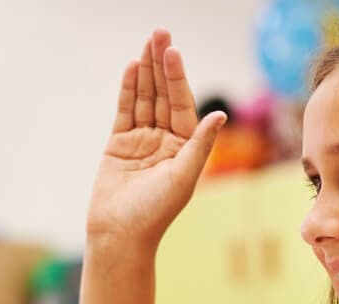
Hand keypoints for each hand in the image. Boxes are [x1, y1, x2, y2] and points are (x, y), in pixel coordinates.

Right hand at [87, 29, 226, 250]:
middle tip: (159, 33)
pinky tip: (131, 68)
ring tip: (146, 43)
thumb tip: (219, 115)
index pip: (181, 104)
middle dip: (161, 64)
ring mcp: (141, 140)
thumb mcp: (184, 177)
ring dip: (145, 71)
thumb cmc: (155, 212)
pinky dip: (128, 90)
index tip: (172, 51)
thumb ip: (199, 144)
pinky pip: (125, 111)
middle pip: (163, 94)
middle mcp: (165, 140)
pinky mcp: (119, 144)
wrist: (119, 234)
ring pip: (144, 98)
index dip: (177, 77)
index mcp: (184, 147)